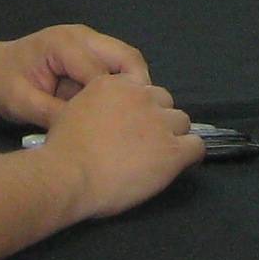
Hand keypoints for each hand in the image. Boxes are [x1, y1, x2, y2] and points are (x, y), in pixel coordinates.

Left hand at [0, 21, 148, 123]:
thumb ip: (55, 115)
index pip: (103, 72)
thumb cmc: (0, 84)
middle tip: (136, 121)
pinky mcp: (89, 51)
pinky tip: (113, 110)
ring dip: (130, 88)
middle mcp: (83, 36)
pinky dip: (119, 86)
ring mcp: (88, 40)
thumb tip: (87, 132)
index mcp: (64, 44)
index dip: (114, 101)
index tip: (119, 131)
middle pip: (127, 57)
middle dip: (136, 89)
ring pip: (126, 60)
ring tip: (127, 118)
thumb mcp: (22, 104)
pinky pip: (115, 66)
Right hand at [35, 74, 200, 218]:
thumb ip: (95, 105)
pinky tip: (180, 164)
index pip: (141, 89)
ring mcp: (160, 123)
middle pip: (164, 101)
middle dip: (156, 118)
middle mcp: (142, 97)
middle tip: (143, 141)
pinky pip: (196, 146)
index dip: (138, 108)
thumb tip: (103, 116)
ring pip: (181, 121)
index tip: (131, 125)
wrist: (68, 175)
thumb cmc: (62, 151)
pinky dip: (191, 155)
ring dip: (172, 135)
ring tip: (158, 155)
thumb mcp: (72, 111)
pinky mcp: (172, 150)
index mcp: (116, 84)